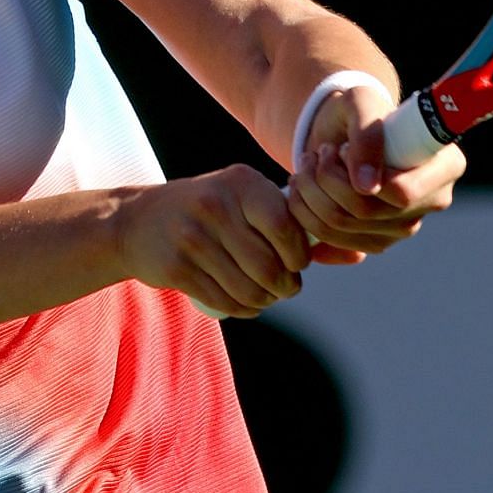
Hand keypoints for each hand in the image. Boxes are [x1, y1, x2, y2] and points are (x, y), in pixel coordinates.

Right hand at [117, 165, 311, 316]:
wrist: (137, 222)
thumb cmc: (208, 211)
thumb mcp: (243, 199)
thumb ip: (293, 222)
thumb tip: (354, 254)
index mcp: (240, 182)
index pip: (284, 226)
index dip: (298, 255)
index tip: (296, 263)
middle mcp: (215, 205)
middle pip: (268, 266)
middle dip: (285, 287)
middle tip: (285, 288)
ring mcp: (191, 236)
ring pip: (247, 288)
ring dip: (264, 301)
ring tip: (266, 296)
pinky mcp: (176, 267)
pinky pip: (223, 301)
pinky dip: (243, 309)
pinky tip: (246, 303)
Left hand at [286, 85, 464, 262]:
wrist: (343, 132)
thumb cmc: (359, 110)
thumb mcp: (361, 102)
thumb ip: (367, 134)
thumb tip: (367, 187)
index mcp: (445, 166)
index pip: (402, 192)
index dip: (358, 175)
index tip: (340, 150)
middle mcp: (432, 201)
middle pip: (367, 212)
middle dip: (325, 181)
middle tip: (315, 154)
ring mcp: (405, 227)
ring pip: (343, 228)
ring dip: (310, 194)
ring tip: (307, 167)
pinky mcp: (376, 242)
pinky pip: (332, 241)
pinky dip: (306, 215)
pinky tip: (305, 192)